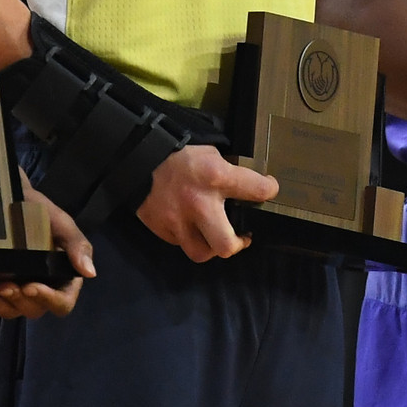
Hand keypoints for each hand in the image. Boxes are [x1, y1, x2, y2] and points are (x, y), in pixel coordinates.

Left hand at [0, 189, 96, 318]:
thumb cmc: (38, 209)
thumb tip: (90, 273)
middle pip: (36, 309)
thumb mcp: (60, 222)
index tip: (31, 286)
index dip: (49, 300)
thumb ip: (77, 245)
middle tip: (5, 284)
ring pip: (13, 310)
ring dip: (1, 303)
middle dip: (20, 300)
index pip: (63, 302)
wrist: (8, 198)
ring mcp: (20, 289)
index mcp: (63, 277)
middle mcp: (43, 287)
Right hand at [137, 144, 278, 262]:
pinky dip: (189, 238)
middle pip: (226, 245)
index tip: (269, 190)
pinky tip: (191, 226)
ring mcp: (178, 221)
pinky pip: (181, 243)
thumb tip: (247, 186)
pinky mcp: (161, 229)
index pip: (257, 190)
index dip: (269, 190)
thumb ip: (228, 171)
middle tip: (241, 236)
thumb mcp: (210, 153)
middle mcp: (199, 204)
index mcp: (215, 177)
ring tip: (216, 236)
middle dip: (238, 243)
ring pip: (201, 253)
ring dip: (212, 247)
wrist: (137, 158)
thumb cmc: (179, 155)